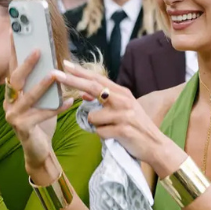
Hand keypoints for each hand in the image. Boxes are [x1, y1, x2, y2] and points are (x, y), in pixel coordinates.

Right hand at [2, 40, 73, 180]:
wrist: (38, 151)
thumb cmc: (40, 122)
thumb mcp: (40, 100)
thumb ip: (41, 84)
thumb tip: (54, 63)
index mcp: (11, 94)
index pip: (12, 68)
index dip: (14, 51)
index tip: (17, 32)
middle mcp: (8, 103)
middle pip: (15, 80)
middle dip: (26, 64)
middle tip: (39, 49)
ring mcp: (13, 116)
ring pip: (27, 97)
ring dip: (42, 85)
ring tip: (54, 74)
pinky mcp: (22, 128)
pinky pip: (41, 115)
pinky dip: (55, 108)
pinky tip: (68, 103)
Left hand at [56, 60, 182, 174]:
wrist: (155, 145)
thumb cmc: (134, 127)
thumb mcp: (120, 110)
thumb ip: (103, 101)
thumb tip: (83, 95)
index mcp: (122, 93)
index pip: (97, 79)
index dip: (80, 72)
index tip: (64, 64)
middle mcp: (123, 100)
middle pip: (92, 87)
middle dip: (72, 80)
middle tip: (55, 74)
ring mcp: (124, 114)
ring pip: (93, 117)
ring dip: (96, 126)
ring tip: (111, 129)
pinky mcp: (123, 129)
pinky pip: (99, 132)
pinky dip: (103, 137)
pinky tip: (115, 137)